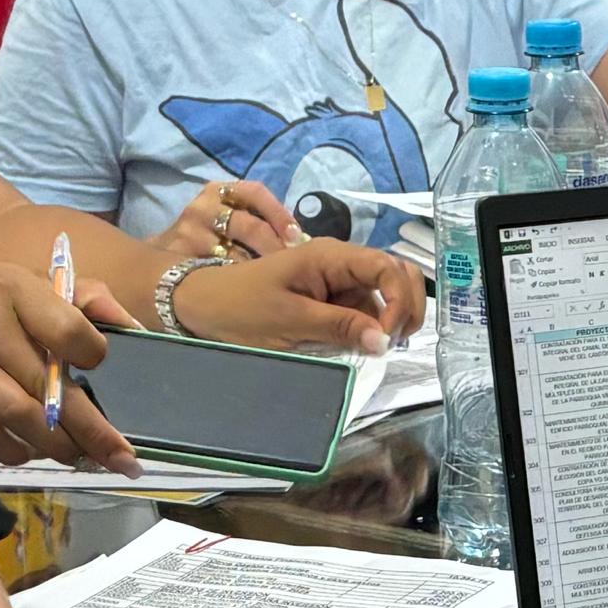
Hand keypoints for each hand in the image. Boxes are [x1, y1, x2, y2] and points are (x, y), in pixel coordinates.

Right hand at [0, 254, 141, 469]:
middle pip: (50, 385)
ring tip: (80, 457)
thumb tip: (132, 327)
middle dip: (92, 429)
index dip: (92, 352)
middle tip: (123, 459)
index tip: (98, 365)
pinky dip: (10, 450)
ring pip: (20, 415)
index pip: (69, 329)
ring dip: (55, 444)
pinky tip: (29, 454)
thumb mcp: (22, 277)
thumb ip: (82, 296)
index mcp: (14, 288)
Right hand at [151, 173, 295, 269]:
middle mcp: (204, 207)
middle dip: (276, 248)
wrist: (159, 267)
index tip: (298, 237)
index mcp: (219, 191)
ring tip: (277, 282)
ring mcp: (190, 233)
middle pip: (250, 226)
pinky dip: (239, 283)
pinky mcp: (181, 258)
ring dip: (261, 270)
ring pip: (236, 254)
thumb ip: (259, 222)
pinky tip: (251, 292)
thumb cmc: (207, 241)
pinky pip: (219, 273)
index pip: (255, 192)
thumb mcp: (229, 219)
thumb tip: (301, 242)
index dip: (280, 214)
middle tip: (294, 269)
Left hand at [163, 238, 424, 355]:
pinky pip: (361, 311)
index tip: (388, 338)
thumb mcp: (290, 321)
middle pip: (395, 276)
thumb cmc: (241, 308)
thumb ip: (340, 327)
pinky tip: (363, 347)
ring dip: (389, 321)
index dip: (399, 301)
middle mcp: (340, 264)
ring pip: (382, 297)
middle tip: (395, 343)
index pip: (388, 268)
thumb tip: (384, 341)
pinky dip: (370, 329)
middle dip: (406, 307)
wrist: (201, 306)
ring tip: (377, 350)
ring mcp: (336, 282)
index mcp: (331, 257)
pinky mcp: (328, 301)